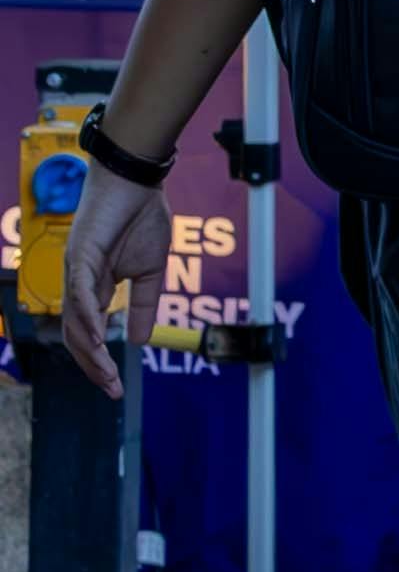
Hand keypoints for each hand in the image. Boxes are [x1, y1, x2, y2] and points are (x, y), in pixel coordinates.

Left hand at [50, 158, 168, 396]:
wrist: (137, 182)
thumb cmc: (142, 219)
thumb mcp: (151, 272)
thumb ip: (143, 305)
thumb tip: (140, 341)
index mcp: (94, 288)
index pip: (90, 334)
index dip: (101, 362)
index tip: (117, 386)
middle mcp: (78, 284)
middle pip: (77, 335)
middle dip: (93, 367)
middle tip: (112, 389)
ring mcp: (76, 270)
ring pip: (75, 320)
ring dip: (89, 351)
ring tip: (107, 373)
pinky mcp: (81, 255)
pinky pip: (80, 293)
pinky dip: (86, 318)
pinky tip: (98, 338)